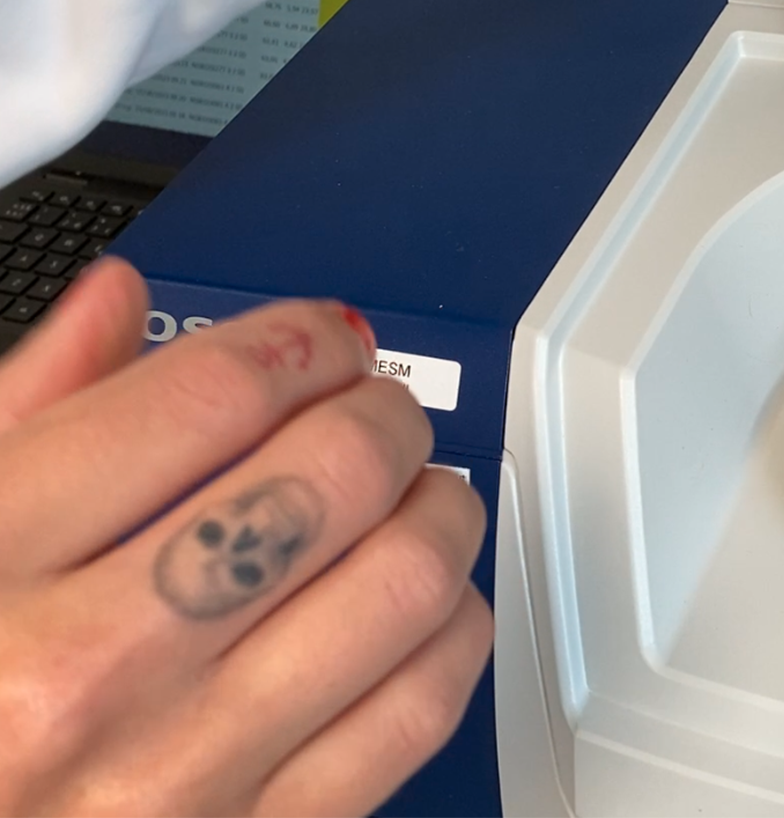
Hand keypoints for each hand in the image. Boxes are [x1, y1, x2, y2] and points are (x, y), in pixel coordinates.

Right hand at [0, 259, 491, 817]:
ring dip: (437, 511)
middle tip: (377, 410)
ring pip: (402, 585)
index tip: (318, 340)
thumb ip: (22, 418)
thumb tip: (117, 302)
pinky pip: (418, 710)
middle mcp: (90, 677)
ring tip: (415, 493)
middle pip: (329, 476)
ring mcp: (186, 770)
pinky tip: (423, 604)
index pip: (208, 398)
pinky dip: (450, 630)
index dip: (296, 341)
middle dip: (382, 414)